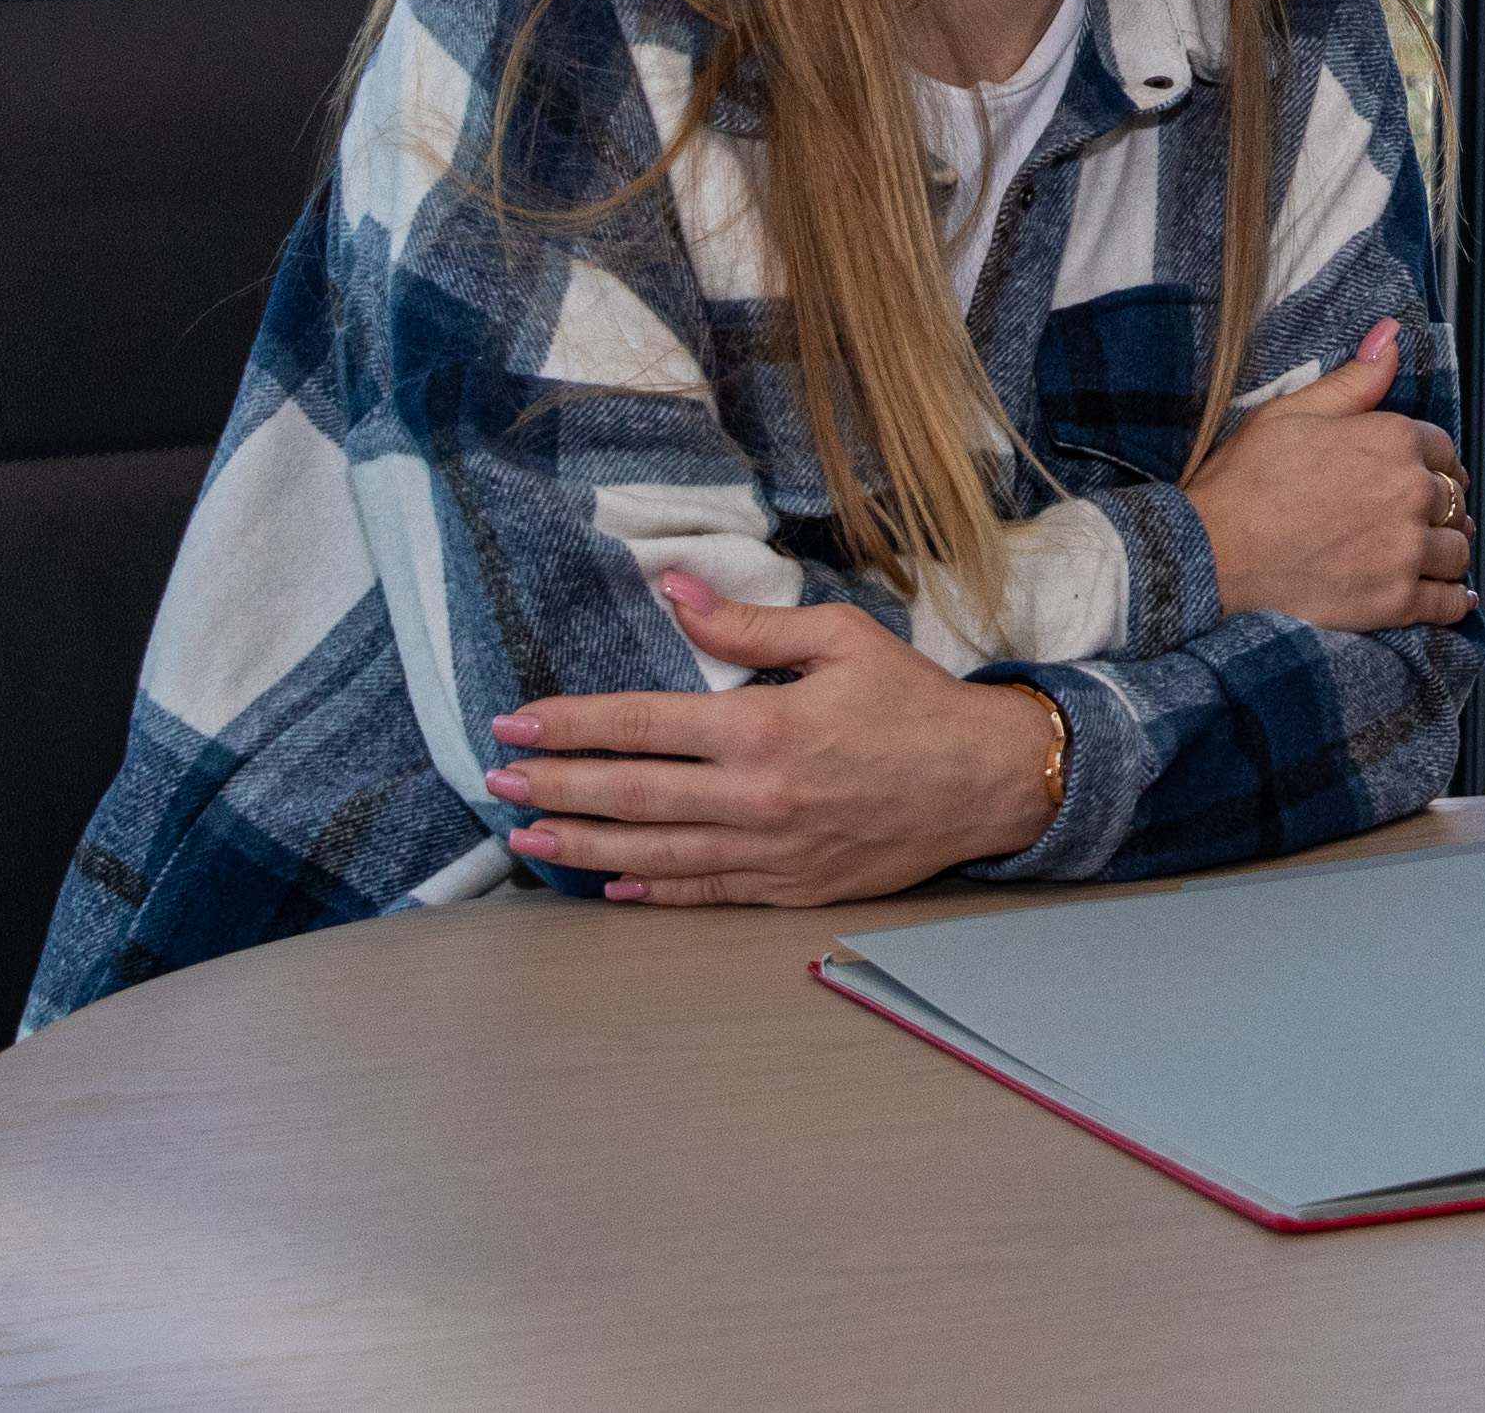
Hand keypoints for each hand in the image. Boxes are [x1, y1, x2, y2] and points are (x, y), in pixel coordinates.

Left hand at [482, 579, 1064, 906]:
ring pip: (654, 854)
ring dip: (582, 846)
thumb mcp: (840, 639)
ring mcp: (770, 852)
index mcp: (762, 728)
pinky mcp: (790, 887)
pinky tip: (608, 886)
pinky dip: (650, 891)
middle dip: (554, 787)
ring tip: (527, 839)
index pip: (640, 726)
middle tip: (496, 783)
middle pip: (630, 794)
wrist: (988, 781)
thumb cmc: (916, 704)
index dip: (570, 725)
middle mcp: (756, 797)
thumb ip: (748, 625)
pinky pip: (704, 892)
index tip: (516, 721)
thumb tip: (673, 591)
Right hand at [1181, 319, 1473, 633]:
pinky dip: (1454, 601)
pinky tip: (1453, 598)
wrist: (1211, 556)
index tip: (1423, 473)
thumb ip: (1353, 381)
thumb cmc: (1242, 486)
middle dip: (1441, 505)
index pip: (1442, 447)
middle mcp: (1409, 492)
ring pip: (1456, 550)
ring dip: (1447, 551)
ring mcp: (1406, 550)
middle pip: (1452, 499)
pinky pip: (1447, 603)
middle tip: (1422, 516)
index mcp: (1391, 439)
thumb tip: (1390, 339)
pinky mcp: (1396, 602)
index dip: (1432, 460)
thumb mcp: (1291, 412)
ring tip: (1433, 556)